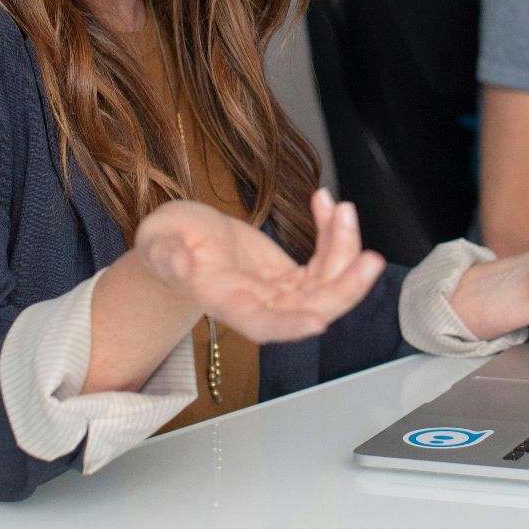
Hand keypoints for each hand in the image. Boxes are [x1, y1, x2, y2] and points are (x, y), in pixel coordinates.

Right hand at [135, 190, 383, 343]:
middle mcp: (260, 304)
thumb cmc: (165, 245)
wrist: (180, 244)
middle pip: (312, 307)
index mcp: (226, 302)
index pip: (262, 324)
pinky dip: (332, 233)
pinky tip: (326, 203)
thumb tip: (177, 263)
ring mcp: (280, 291)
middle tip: (371, 259)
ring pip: (327, 283)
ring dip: (344, 249)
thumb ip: (164, 255)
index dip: (290, 325)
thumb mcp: (157, 242)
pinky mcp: (292, 275)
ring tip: (341, 208)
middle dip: (345, 287)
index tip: (320, 320)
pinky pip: (324, 259)